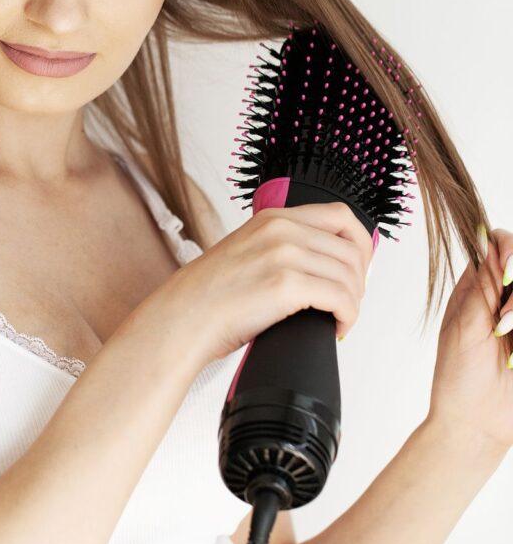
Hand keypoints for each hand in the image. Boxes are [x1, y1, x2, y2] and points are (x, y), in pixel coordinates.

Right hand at [158, 201, 374, 365]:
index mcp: (273, 218)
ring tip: (342, 318)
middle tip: (351, 300)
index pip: (340, 216)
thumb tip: (317, 266)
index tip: (358, 266)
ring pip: (349, 275)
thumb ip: (278, 247)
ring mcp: (284, 255)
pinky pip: (340, 298)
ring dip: (354, 302)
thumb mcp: (245, 251)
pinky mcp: (286, 286)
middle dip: (359, 280)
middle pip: (350, 248)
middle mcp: (282, 230)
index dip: (360, 243)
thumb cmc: (209, 296)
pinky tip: (337, 327)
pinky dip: (347, 316)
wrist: (183, 317)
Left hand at [427, 226, 512, 449]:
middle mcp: (504, 298)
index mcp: (478, 288)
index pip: (501, 244)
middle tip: (501, 321)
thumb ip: (483, 284)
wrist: (474, 425)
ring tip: (505, 334)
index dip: (510, 249)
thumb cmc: (458, 378)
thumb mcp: (465, 326)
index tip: (505, 274)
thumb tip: (485, 236)